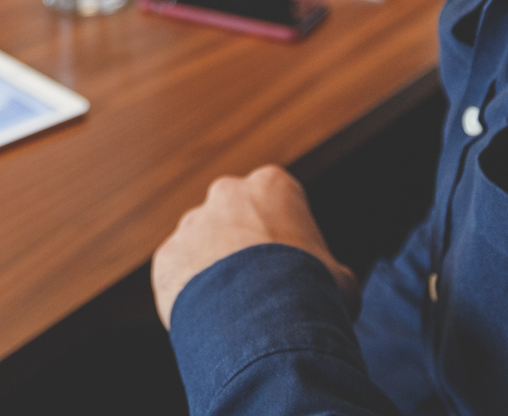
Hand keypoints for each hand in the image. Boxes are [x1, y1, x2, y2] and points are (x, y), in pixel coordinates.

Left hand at [154, 165, 355, 329]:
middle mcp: (226, 193)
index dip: (285, 238)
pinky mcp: (167, 256)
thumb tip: (331, 288)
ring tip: (233, 312)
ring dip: (214, 272)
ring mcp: (192, 223)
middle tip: (258, 289)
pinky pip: (179, 275)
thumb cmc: (312, 295)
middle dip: (242, 248)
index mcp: (272, 185)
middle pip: (234, 218)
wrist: (266, 322)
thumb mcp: (340, 278)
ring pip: (202, 246)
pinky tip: (211, 320)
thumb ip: (328, 270)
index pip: (276, 203)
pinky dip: (191, 296)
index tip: (290, 268)